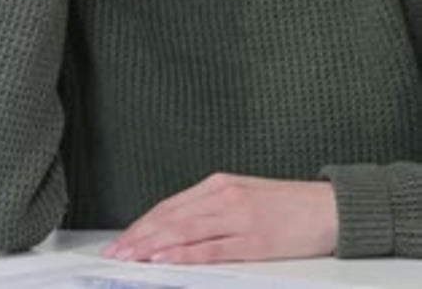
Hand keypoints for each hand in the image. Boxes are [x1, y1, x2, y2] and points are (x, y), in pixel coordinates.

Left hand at [102, 172, 338, 263]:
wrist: (329, 208)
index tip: (122, 240)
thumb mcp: (245, 198)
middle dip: (139, 237)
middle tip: (115, 253)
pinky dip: (184, 255)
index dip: (143, 224)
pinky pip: (211, 247)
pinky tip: (165, 260)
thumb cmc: (288, 207)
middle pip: (171, 218)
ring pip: (185, 231)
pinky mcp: (254, 239)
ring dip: (152, 246)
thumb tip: (178, 231)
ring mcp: (238, 216)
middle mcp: (224, 196)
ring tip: (130, 258)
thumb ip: (212, 210)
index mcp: (220, 184)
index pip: (170, 206)